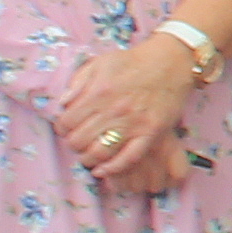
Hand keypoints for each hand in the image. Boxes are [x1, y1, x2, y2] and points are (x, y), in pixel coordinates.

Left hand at [58, 41, 199, 190]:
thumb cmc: (132, 62)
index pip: (67, 122)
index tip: (66, 128)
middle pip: (79, 140)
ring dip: (88, 159)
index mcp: (98, 92)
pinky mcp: (151, 133)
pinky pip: (129, 158)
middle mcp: (113, 110)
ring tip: (88, 156)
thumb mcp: (100, 63)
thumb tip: (62, 104)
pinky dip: (113, 168)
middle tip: (78, 141)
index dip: (62, 128)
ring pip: (100, 153)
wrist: (169, 63)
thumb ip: (78, 82)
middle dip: (73, 144)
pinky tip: (103, 171)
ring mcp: (133, 123)